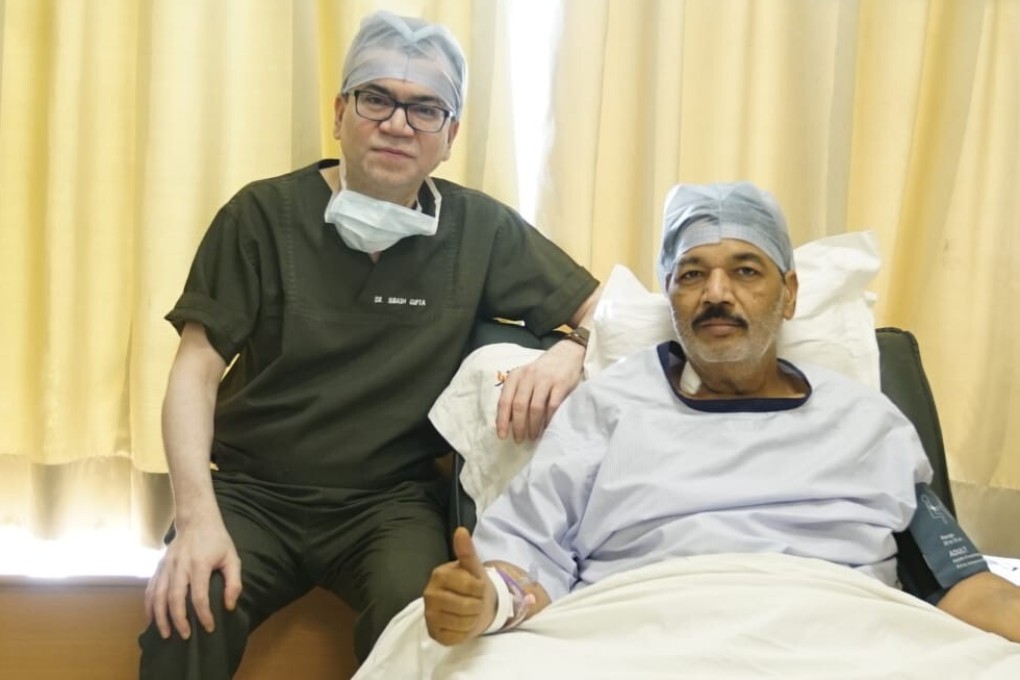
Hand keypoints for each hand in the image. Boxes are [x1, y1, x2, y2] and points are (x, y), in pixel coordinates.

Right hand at [144, 517, 241, 639]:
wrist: (196, 520)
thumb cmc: (217, 540)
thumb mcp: (232, 557)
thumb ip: (234, 582)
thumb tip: (229, 606)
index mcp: (199, 565)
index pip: (199, 596)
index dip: (204, 615)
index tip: (209, 627)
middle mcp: (180, 567)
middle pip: (175, 599)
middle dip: (179, 620)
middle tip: (185, 636)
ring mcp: (166, 567)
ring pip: (158, 596)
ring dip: (160, 617)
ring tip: (165, 634)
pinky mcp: (159, 567)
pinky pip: (151, 589)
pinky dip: (149, 606)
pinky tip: (152, 619)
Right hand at [423, 527, 496, 645]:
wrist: (472, 605)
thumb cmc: (473, 585)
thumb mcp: (474, 568)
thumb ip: (467, 551)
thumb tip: (461, 530)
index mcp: (439, 575)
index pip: (471, 586)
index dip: (480, 589)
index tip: (478, 587)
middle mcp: (429, 594)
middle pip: (466, 607)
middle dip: (477, 606)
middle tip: (475, 601)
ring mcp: (429, 615)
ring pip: (462, 623)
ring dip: (472, 620)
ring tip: (469, 612)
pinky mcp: (433, 633)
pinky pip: (456, 637)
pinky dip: (464, 633)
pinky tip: (461, 624)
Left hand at [496, 339, 584, 441]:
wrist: (566, 353)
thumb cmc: (542, 371)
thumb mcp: (525, 377)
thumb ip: (516, 394)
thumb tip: (508, 421)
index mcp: (516, 376)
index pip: (505, 401)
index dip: (502, 420)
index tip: (502, 435)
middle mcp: (528, 376)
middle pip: (519, 406)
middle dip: (518, 426)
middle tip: (519, 439)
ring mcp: (545, 379)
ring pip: (535, 407)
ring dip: (533, 426)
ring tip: (533, 436)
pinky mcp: (561, 383)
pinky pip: (552, 406)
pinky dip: (548, 419)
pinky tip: (547, 428)